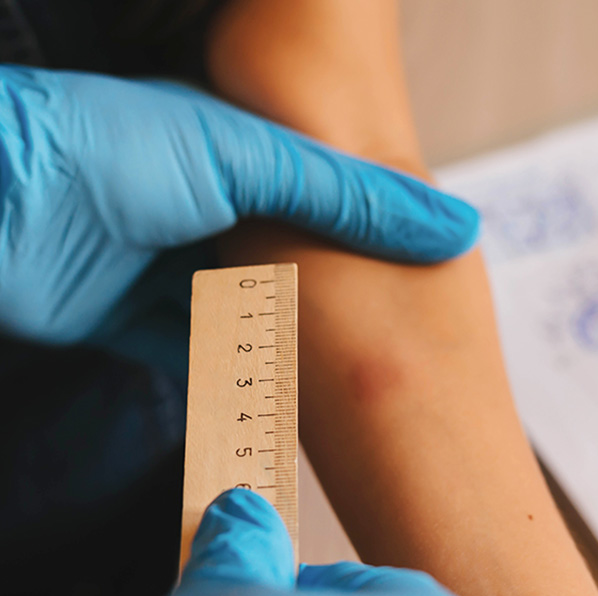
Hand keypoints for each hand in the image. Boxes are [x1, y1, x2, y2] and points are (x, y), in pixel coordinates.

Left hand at [0, 65, 477, 345]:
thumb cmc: (110, 151)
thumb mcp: (247, 159)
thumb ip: (346, 200)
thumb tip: (452, 231)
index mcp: (235, 158)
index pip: (322, 206)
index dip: (369, 243)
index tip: (419, 282)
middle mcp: (203, 212)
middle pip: (287, 271)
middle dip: (331, 309)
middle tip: (389, 348)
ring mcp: (165, 268)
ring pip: (243, 321)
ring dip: (285, 355)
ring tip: (349, 388)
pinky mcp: (130, 321)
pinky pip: (197, 358)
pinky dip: (232, 383)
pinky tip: (280, 407)